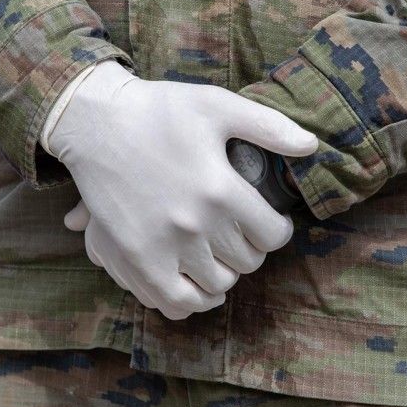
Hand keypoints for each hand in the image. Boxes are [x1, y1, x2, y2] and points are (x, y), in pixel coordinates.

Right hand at [47, 60, 317, 319]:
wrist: (94, 123)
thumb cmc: (158, 109)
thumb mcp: (216, 105)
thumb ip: (268, 126)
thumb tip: (312, 145)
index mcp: (221, 188)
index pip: (272, 235)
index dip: (277, 231)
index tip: (270, 224)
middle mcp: (196, 224)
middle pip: (246, 263)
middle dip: (250, 251)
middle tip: (241, 237)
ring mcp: (164, 246)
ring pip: (216, 286)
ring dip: (224, 276)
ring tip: (220, 261)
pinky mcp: (135, 259)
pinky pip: (175, 302)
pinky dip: (191, 301)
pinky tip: (194, 285)